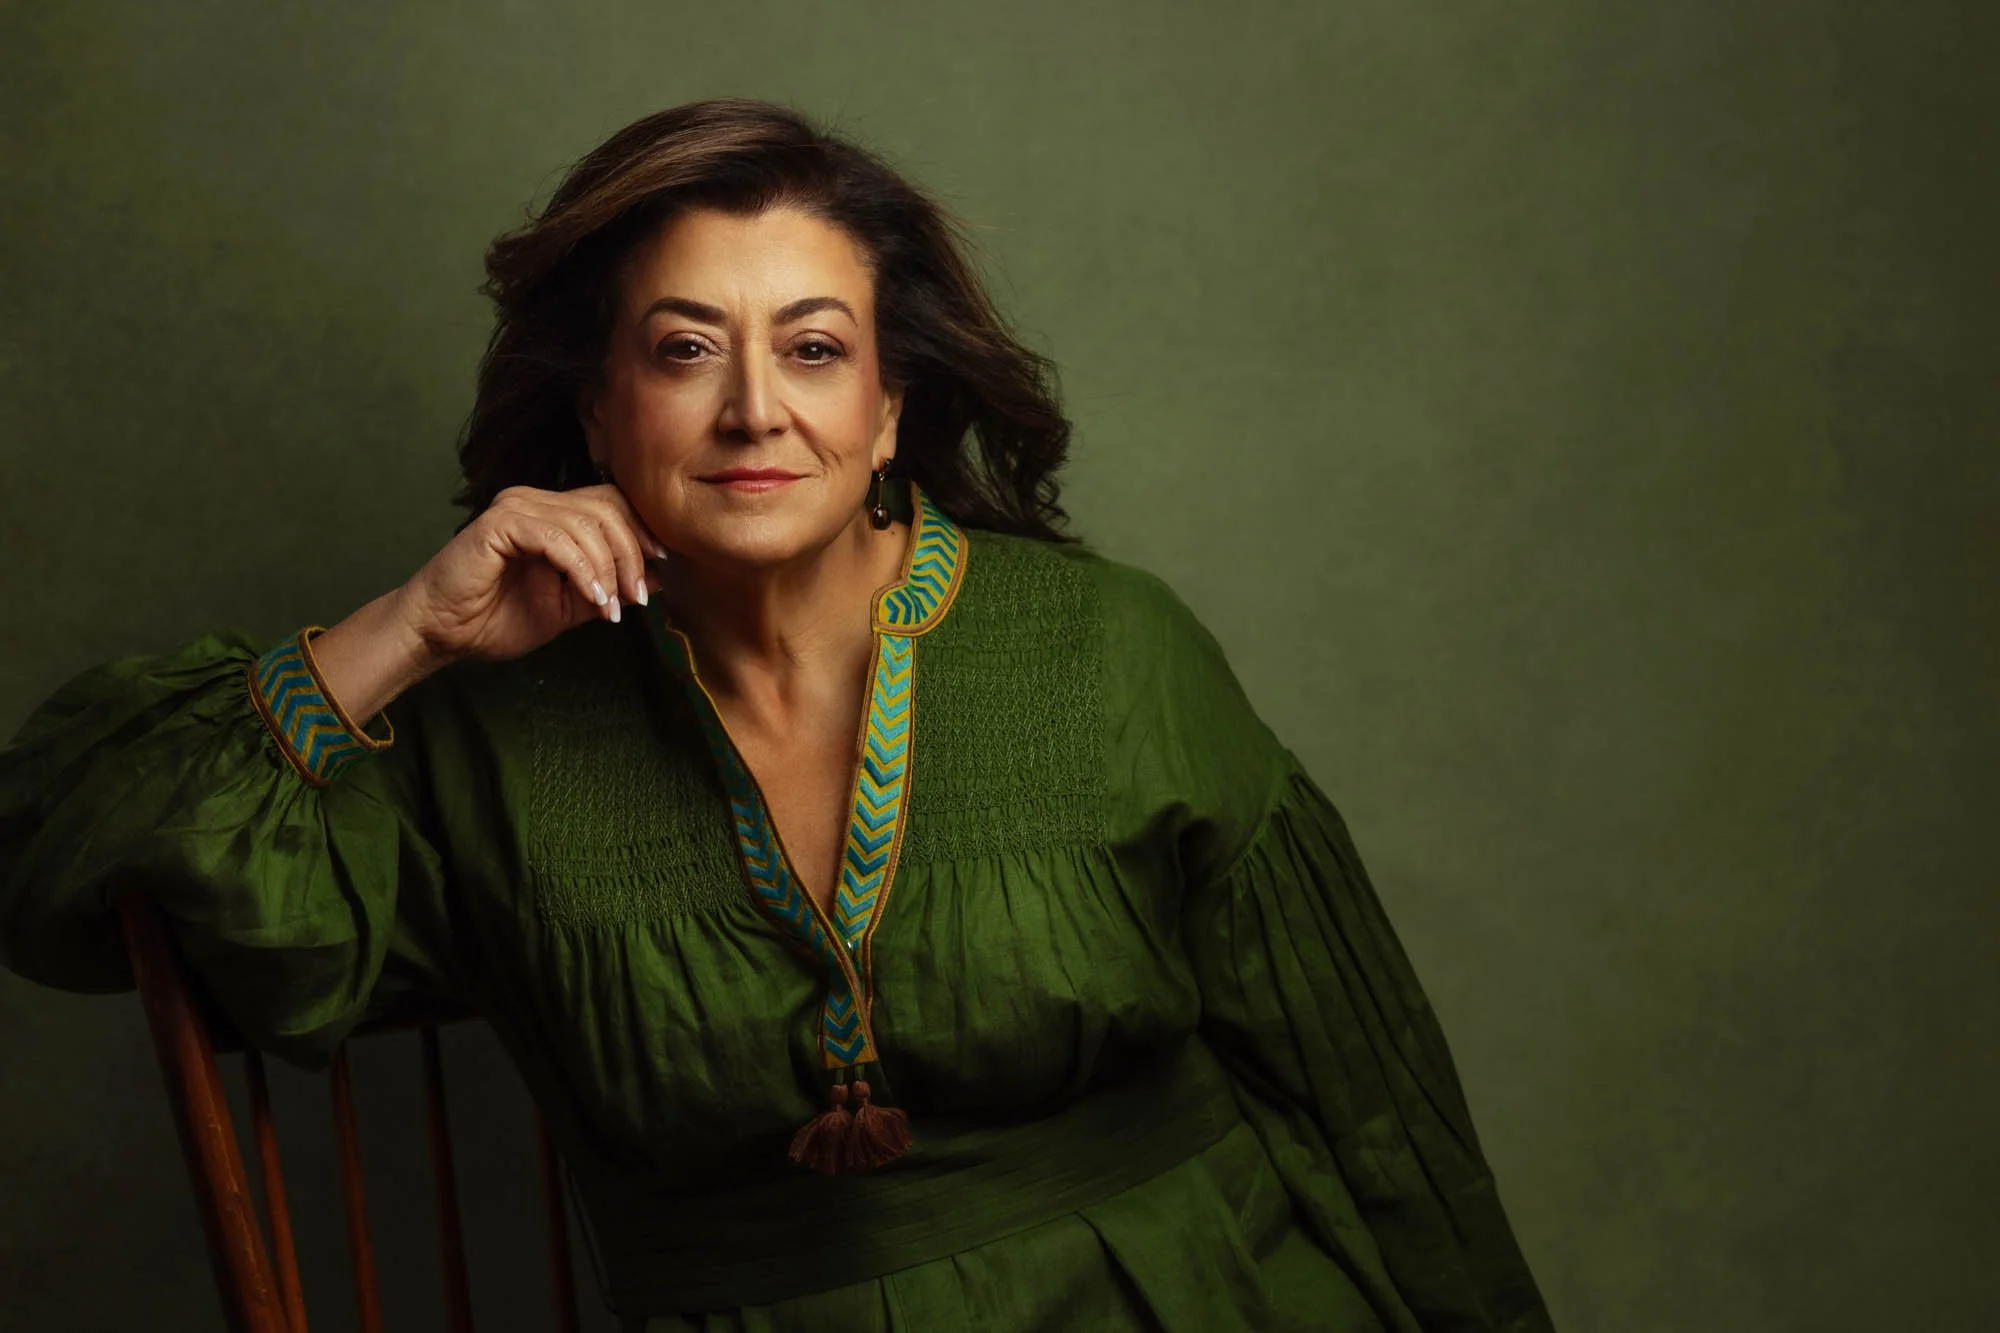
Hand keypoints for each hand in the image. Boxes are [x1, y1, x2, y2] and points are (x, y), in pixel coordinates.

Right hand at [390, 483, 669, 666]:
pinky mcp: (499, 524)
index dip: (642, 532)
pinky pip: (556, 538)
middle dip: (632, 553)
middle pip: (608, 507)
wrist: (442, 634)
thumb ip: (608, 588)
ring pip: (587, 523)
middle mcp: (535, 502)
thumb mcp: (568, 606)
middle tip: (637, 597)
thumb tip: (661, 577)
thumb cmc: (495, 619)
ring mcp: (516, 508)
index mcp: (552, 514)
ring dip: (609, 568)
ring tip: (612, 607)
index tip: (661, 569)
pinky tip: (591, 598)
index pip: (613, 504)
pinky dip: (582, 569)